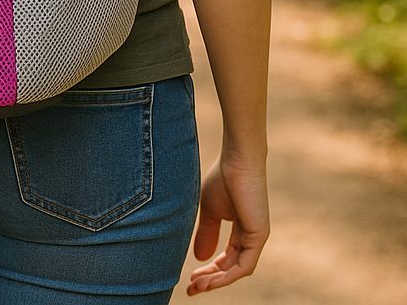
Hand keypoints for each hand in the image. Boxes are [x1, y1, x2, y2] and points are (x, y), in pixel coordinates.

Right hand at [186, 155, 269, 294]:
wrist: (237, 161)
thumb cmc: (223, 179)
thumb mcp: (209, 210)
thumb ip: (206, 233)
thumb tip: (200, 258)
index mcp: (241, 231)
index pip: (226, 259)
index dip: (209, 271)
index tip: (190, 278)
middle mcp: (251, 238)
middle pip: (230, 268)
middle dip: (210, 279)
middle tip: (191, 288)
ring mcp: (257, 238)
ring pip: (237, 270)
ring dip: (217, 280)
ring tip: (197, 285)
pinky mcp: (259, 236)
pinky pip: (244, 265)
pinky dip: (227, 275)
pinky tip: (211, 278)